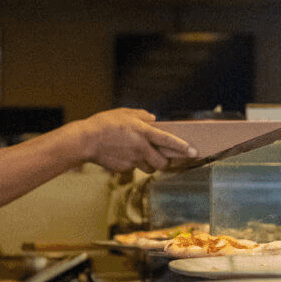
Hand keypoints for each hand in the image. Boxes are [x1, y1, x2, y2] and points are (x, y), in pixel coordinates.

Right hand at [77, 109, 196, 173]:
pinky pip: (134, 168)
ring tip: (142, 155)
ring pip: (149, 168)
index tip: (194, 152)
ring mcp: (132, 160)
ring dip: (150, 164)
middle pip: (162, 162)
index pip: (168, 141)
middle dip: (166, 162)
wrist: (85, 141)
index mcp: (143, 132)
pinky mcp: (123, 168)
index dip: (183, 147)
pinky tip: (123, 155)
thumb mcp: (125, 112)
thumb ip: (142, 115)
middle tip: (165, 158)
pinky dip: (133, 164)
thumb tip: (153, 119)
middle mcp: (140, 148)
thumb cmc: (104, 123)